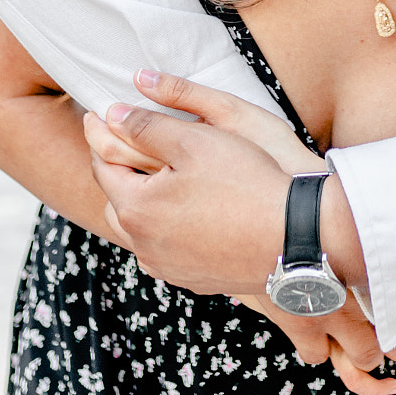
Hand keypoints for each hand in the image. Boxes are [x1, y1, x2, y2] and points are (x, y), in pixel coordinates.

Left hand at [86, 88, 395, 394]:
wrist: (295, 238)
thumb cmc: (246, 183)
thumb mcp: (194, 141)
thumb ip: (146, 125)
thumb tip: (110, 115)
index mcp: (137, 209)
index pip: (103, 167)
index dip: (101, 136)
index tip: (100, 115)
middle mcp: (145, 246)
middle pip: (117, 202)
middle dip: (119, 172)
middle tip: (126, 146)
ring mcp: (170, 267)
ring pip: (141, 231)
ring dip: (142, 204)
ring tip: (157, 179)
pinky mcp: (195, 279)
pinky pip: (168, 250)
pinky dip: (168, 228)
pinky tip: (188, 213)